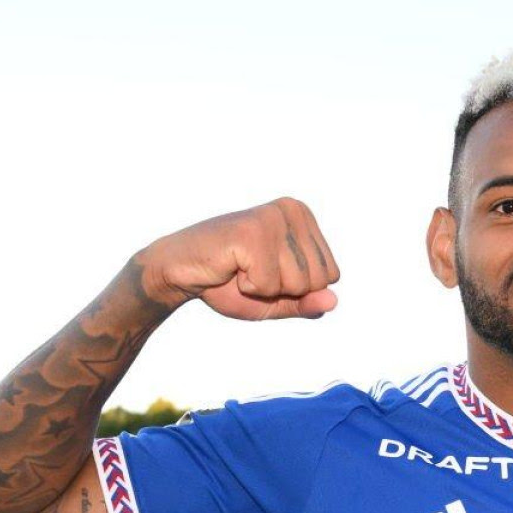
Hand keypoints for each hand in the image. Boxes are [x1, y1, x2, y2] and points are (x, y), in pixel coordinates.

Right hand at [136, 198, 340, 320]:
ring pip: (297, 284)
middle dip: (283, 290)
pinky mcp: (252, 232)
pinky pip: (268, 285)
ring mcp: (273, 218)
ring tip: (240, 268)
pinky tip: (230, 267)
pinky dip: (248, 288)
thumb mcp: (275, 299)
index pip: (331, 276)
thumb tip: (333, 301)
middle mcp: (292, 210)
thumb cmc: (227, 282)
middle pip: (318, 280)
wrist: (179, 272)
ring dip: (264, 289)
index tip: (266, 272)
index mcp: (304, 217)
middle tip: (251, 272)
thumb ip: (306, 302)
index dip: (296, 290)